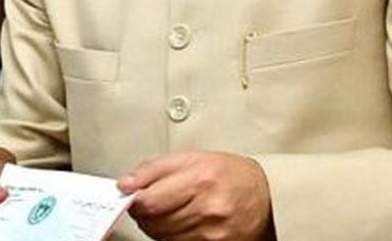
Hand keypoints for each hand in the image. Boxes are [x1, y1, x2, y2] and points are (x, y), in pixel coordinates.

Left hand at [118, 151, 273, 240]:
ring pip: (163, 237)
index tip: (130, 195)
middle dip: (143, 212)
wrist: (266, 195)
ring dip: (156, 225)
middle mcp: (208, 209)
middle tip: (148, 202)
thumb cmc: (227, 173)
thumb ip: (152, 170)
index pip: (149, 202)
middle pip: (154, 222)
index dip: (133, 200)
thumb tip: (125, 184)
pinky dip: (171, 236)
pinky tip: (179, 223)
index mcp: (199, 180)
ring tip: (167, 210)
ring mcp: (213, 233)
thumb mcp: (190, 157)